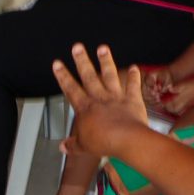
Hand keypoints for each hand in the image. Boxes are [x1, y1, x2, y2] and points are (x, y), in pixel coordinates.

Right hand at [52, 43, 154, 159]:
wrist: (126, 140)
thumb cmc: (104, 142)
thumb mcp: (83, 146)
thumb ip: (73, 145)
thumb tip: (64, 147)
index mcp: (85, 108)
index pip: (70, 88)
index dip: (63, 76)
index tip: (58, 64)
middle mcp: (99, 98)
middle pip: (89, 76)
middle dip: (82, 60)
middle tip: (78, 47)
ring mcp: (116, 97)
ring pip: (110, 75)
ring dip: (106, 62)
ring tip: (103, 48)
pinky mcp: (132, 100)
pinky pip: (133, 86)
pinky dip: (134, 77)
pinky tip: (135, 67)